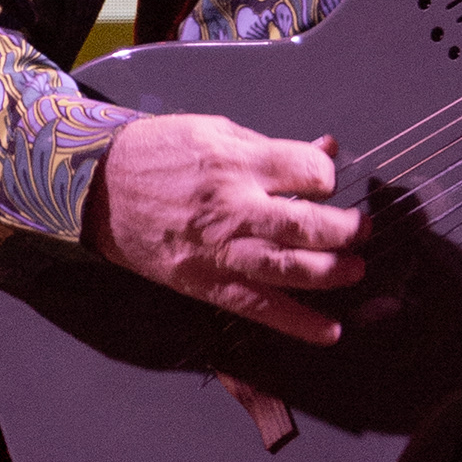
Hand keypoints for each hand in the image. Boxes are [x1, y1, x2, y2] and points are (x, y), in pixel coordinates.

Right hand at [83, 113, 364, 346]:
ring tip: (356, 269)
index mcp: (236, 162)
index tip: (326, 181)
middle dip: (345, 230)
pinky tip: (329, 330)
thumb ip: (273, 147)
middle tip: (364, 230)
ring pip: (288, 269)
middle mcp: (233, 208)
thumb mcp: (217, 130)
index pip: (307, 172)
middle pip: (305, 226)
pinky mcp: (206, 284)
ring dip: (331, 273)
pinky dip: (297, 323)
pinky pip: (258, 308)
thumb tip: (326, 151)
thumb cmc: (159, 152)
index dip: (327, 176)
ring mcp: (219, 251)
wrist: (98, 189)